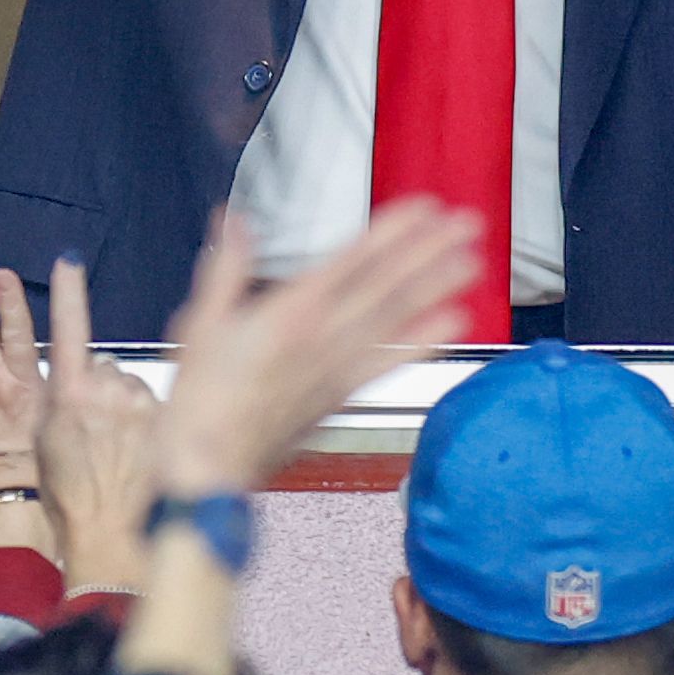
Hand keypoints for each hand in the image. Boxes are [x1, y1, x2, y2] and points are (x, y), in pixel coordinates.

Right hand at [31, 262, 160, 596]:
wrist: (113, 536)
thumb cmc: (74, 500)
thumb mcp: (46, 446)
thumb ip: (58, 402)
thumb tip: (73, 378)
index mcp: (67, 394)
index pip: (68, 327)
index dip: (69, 292)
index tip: (69, 262)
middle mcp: (105, 392)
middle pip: (106, 368)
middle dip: (104, 390)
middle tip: (99, 434)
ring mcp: (140, 405)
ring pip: (134, 388)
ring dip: (130, 409)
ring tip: (122, 450)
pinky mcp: (168, 420)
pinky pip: (158, 406)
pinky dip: (153, 423)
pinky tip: (144, 452)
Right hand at [148, 202, 478, 507]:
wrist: (209, 466)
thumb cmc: (200, 401)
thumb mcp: (201, 324)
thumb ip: (226, 270)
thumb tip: (234, 221)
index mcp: (289, 313)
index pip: (354, 261)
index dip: (393, 232)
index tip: (425, 208)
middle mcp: (323, 337)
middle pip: (387, 285)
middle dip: (429, 252)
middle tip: (468, 225)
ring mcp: (338, 368)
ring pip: (396, 319)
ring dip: (437, 289)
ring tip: (473, 264)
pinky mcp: (342, 395)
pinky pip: (391, 363)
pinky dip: (424, 342)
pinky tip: (451, 326)